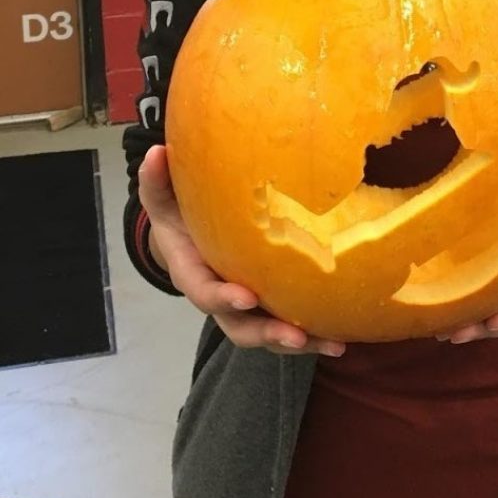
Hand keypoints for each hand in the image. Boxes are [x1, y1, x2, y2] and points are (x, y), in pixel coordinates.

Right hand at [138, 145, 345, 356]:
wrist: (189, 239)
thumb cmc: (179, 218)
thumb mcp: (163, 199)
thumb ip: (156, 182)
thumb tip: (155, 153)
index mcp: (194, 275)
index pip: (205, 293)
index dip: (224, 299)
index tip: (248, 298)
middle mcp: (221, 300)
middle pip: (240, 328)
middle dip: (267, 334)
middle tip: (295, 336)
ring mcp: (247, 309)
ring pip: (269, 335)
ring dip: (301, 343)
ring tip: (332, 344)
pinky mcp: (268, 308)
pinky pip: (289, 328)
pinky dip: (315, 337)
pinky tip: (342, 340)